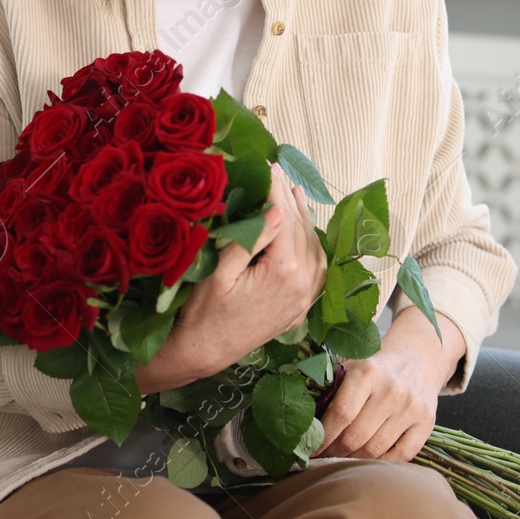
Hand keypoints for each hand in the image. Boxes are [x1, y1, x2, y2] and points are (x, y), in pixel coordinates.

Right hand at [167, 161, 326, 376]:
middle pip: (301, 231)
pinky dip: (312, 246)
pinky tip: (304, 232)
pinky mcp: (299, 308)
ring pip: (314, 249)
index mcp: (283, 272)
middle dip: (288, 198)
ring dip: (305, 220)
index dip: (275, 189)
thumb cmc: (204, 311)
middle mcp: (301, 285)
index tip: (267, 166)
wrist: (205, 352)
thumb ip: (251, 240)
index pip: (284, 218)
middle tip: (276, 171)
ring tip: (294, 192)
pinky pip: (316, 271)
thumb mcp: (220, 271)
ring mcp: (303, 299)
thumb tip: (276, 210)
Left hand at [312, 306, 463, 461]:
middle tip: (322, 458)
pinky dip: (381, 463)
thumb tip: (303, 423)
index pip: (341, 414)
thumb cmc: (375, 368)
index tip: (309, 449)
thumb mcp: (351, 367)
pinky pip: (401, 455)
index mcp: (367, 372)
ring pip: (376, 449)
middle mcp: (392, 389)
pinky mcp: (427, 421)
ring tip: (341, 460)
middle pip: (356, 436)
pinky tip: (368, 461)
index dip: (323, 437)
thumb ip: (330, 389)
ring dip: (355, 460)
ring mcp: (412, 407)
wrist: (417, 357)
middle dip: (334, 452)